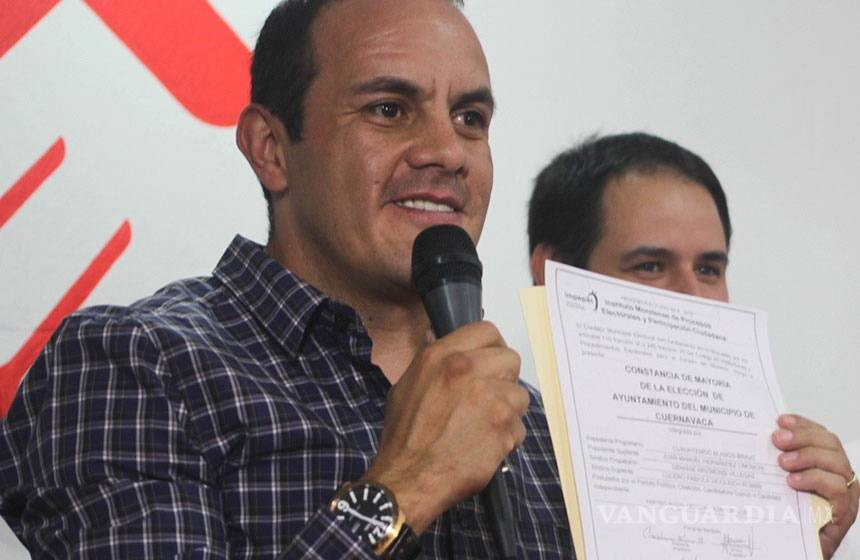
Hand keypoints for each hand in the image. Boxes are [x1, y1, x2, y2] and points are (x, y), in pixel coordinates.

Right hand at [363, 321, 527, 532]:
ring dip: (507, 412)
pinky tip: (484, 447)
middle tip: (489, 399)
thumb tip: (449, 348)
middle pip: (510, 359)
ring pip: (519, 395)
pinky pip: (519, 427)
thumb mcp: (406, 386)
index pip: (486, 331)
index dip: (492, 349)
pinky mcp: (503, 425)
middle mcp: (466, 369)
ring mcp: (488, 396)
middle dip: (504, 379)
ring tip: (483, 428)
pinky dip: (507, 439)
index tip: (489, 364)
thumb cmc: (404, 437)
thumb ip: (434, 365)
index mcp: (440, 356)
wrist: (408, 479)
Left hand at [773, 414, 858, 558]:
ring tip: (783, 462)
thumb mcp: (777, 482)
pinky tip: (793, 481)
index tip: (780, 420)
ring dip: (807, 456)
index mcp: (823, 463)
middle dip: (802, 436)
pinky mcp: (844, 512)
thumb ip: (774, 462)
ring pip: (836, 462)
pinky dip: (815, 479)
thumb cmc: (787, 515)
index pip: (819, 434)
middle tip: (777, 440)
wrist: (792, 548)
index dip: (802, 424)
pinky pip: (837, 488)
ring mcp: (844, 493)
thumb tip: (757, 439)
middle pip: (830, 443)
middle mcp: (837, 475)